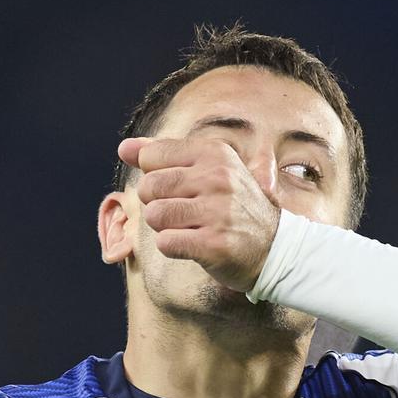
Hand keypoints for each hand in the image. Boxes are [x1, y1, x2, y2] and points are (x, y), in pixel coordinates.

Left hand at [117, 137, 281, 292]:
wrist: (274, 248)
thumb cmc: (232, 207)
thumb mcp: (206, 171)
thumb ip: (162, 155)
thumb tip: (123, 148)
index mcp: (215, 153)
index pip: (151, 157)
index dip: (157, 177)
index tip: (184, 189)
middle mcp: (218, 178)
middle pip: (148, 187)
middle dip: (158, 204)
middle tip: (187, 213)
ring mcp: (218, 212)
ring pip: (154, 215)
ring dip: (165, 227)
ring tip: (191, 229)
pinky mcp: (214, 244)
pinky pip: (165, 243)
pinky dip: (173, 247)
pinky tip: (195, 245)